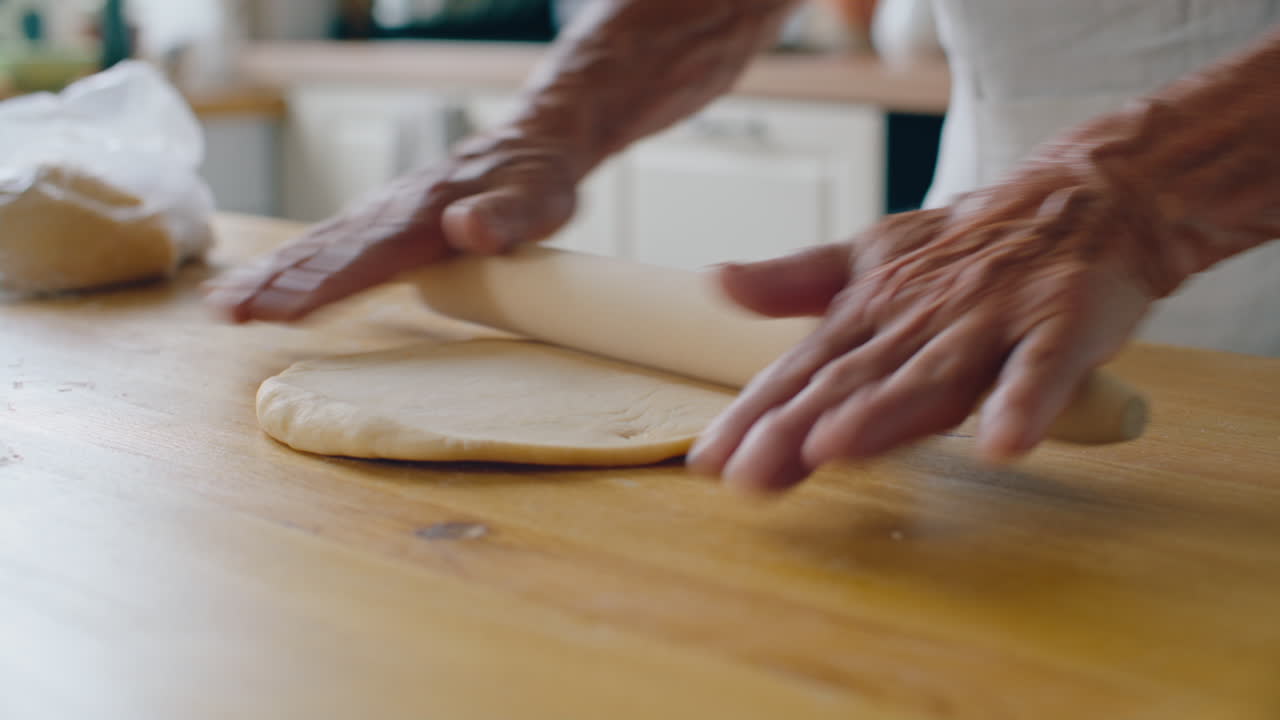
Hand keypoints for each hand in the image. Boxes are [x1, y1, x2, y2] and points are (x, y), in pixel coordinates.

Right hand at [204, 132, 579, 322]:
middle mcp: (392, 213)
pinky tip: (254, 284)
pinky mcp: (377, 221)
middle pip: (326, 253)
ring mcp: (379, 215)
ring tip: (221, 307)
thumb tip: (467, 227)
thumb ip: (506, 217)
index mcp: (426, 217)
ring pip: (314, 248)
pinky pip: (322, 244)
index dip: (325, 286)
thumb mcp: (540, 201)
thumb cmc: (538, 181)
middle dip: (275, 285)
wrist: (530, 143)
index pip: (368, 257)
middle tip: (227, 313)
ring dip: (267, 276)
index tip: (283, 308)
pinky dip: (285, 264)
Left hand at [687, 170, 1157, 494]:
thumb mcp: (869, 256)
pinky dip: (1025, 403)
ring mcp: (989, 319)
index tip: (706, 460)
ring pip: (929, 374)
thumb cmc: (961, 247)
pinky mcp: (1058, 323)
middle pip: (850, 379)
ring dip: (884, 413)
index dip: (753, 413)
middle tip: (746, 476)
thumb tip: (716, 284)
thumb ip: (796, 281)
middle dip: (794, 427)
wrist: (1078, 199)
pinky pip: (1040, 367)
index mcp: (870, 307)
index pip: (801, 366)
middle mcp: (919, 316)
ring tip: (834, 449)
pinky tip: (1003, 444)